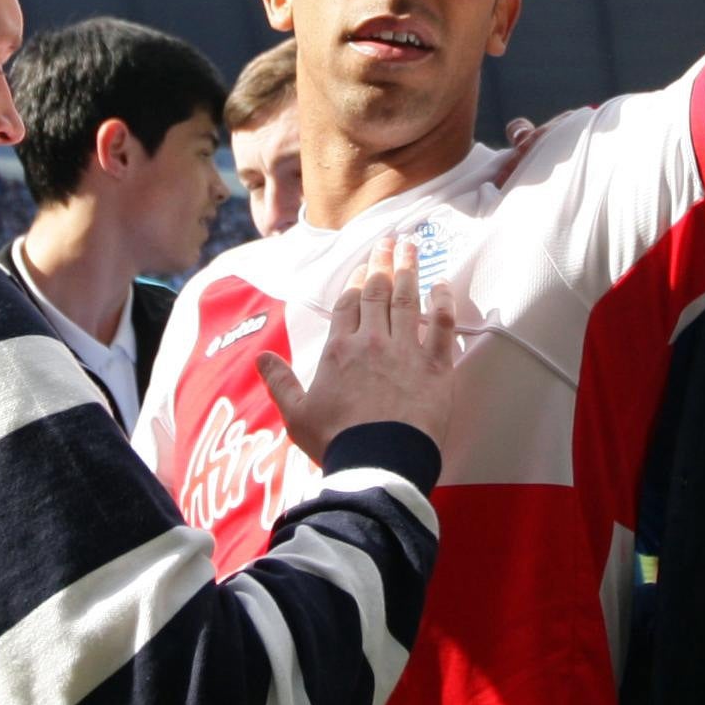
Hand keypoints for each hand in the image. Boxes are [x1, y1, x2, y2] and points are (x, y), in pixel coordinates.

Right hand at [260, 238, 459, 462]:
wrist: (378, 462)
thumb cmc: (336, 441)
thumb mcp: (297, 414)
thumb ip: (280, 382)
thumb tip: (261, 357)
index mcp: (339, 350)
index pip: (347, 304)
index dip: (355, 282)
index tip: (362, 266)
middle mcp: (372, 341)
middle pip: (377, 292)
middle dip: (382, 263)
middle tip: (389, 241)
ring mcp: (406, 350)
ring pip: (408, 299)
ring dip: (409, 270)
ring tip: (412, 247)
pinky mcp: (435, 365)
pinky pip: (441, 324)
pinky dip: (442, 302)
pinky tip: (443, 286)